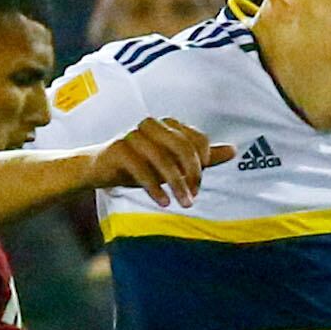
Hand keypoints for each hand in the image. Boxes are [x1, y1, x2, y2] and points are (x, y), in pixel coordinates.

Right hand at [91, 118, 231, 206]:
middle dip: (193, 174)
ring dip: (176, 184)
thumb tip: (234, 150)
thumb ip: (202, 157)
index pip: (197, 139)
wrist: (96, 169)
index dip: (204, 163)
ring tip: (183, 204)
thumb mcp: (172, 163)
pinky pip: (141, 168)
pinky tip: (163, 202)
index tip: (199, 186)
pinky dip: (154, 187)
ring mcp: (134, 135)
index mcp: (168, 125)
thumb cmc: (138, 165)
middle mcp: (152, 125)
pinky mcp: (118, 149)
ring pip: (163, 158)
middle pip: (183, 146)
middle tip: (194, 197)